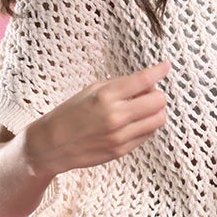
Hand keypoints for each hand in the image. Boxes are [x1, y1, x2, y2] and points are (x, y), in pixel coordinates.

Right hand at [24, 61, 171, 175]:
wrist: (51, 145)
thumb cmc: (69, 114)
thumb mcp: (91, 90)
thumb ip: (120, 86)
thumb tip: (146, 83)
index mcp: (106, 96)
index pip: (144, 80)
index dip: (159, 71)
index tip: (165, 67)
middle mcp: (116, 116)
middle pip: (159, 101)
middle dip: (156, 94)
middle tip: (147, 93)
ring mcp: (121, 135)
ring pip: (158, 119)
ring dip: (154, 111)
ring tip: (141, 109)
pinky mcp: (122, 150)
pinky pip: (148, 135)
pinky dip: (146, 126)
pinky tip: (132, 123)